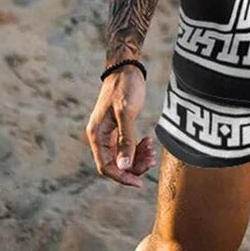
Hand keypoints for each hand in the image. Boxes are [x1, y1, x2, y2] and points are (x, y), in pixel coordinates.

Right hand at [85, 64, 156, 187]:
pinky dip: (138, 148)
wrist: (126, 67)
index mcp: (96, 135)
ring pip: (122, 157)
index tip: (140, 182)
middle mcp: (100, 136)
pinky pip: (127, 146)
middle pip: (115, 164)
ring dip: (138, 157)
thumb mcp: (126, 112)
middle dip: (134, 166)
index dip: (122, 177)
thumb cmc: (125, 86)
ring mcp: (109, 133)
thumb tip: (123, 167)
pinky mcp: (119, 128)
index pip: (106, 167)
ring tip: (152, 149)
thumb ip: (125, 140)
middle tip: (152, 159)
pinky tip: (149, 142)